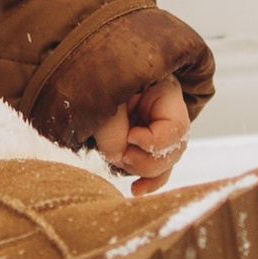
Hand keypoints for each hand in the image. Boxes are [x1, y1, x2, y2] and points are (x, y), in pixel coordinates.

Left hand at [96, 73, 190, 196]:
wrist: (82, 67)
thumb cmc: (95, 72)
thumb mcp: (104, 90)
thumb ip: (111, 123)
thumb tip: (118, 154)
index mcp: (164, 93)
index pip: (175, 127)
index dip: (154, 141)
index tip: (130, 138)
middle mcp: (165, 114)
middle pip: (174, 150)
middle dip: (147, 160)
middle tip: (121, 154)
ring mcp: (156, 130)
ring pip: (164, 163)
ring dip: (141, 169)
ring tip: (119, 159)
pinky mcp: (143, 144)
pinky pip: (155, 170)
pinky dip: (147, 182)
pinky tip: (136, 190)